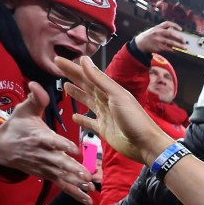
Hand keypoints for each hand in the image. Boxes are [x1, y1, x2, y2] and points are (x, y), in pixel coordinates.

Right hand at [0, 82, 93, 204]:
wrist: (0, 147)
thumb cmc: (17, 126)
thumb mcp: (24, 111)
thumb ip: (35, 99)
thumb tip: (36, 84)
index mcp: (39, 138)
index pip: (52, 142)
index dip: (62, 146)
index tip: (74, 149)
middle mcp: (43, 155)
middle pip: (58, 163)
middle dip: (72, 170)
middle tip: (86, 175)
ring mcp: (45, 168)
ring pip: (62, 177)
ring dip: (76, 184)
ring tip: (90, 189)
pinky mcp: (48, 176)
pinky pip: (62, 186)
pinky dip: (75, 194)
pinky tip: (88, 201)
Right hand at [58, 56, 173, 164]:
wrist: (145, 144)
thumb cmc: (135, 119)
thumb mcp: (117, 95)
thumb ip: (100, 79)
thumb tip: (84, 60)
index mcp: (110, 91)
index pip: (88, 76)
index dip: (73, 68)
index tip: (59, 60)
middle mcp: (107, 101)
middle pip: (86, 86)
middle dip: (73, 77)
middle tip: (58, 68)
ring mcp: (105, 115)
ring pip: (87, 102)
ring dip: (77, 94)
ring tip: (66, 86)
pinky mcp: (104, 129)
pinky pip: (90, 122)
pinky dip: (82, 120)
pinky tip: (74, 117)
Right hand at [134, 21, 185, 53]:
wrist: (140, 43)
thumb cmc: (150, 37)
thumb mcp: (155, 31)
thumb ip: (164, 32)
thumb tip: (175, 38)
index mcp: (158, 27)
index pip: (167, 23)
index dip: (175, 25)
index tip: (181, 29)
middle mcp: (158, 33)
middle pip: (171, 33)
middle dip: (179, 37)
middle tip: (184, 41)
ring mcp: (158, 40)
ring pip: (171, 43)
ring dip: (179, 45)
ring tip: (185, 48)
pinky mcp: (158, 47)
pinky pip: (168, 48)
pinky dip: (172, 50)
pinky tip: (175, 51)